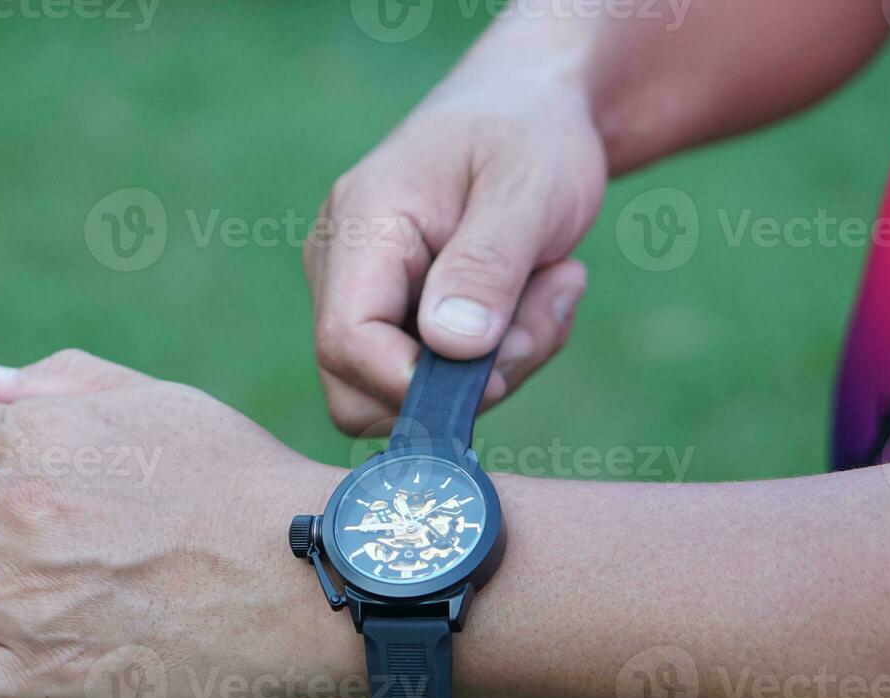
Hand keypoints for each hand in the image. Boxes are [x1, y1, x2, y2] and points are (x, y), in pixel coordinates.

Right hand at [305, 67, 605, 433]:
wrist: (528, 109)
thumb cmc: (528, 133)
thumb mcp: (527, 187)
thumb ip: (487, 267)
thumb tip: (450, 348)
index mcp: (361, 227)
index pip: (345, 342)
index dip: (412, 384)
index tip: (497, 375)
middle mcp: (340, 269)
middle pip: (358, 391)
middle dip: (456, 389)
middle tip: (536, 328)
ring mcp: (361, 298)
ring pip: (403, 396)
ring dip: (493, 370)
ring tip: (550, 289)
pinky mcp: (392, 320)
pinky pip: (431, 380)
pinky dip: (494, 360)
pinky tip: (531, 297)